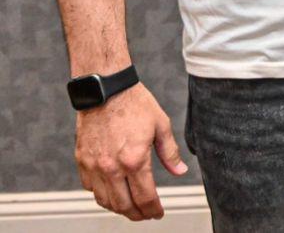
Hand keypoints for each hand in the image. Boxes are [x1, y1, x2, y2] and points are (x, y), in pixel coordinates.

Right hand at [75, 83, 187, 219]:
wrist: (105, 89)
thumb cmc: (134, 103)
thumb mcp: (161, 125)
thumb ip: (170, 152)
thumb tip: (180, 171)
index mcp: (135, 159)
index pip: (145, 197)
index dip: (153, 209)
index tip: (158, 213)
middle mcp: (112, 167)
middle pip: (124, 205)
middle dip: (137, 215)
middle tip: (146, 215)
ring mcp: (94, 166)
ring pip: (105, 201)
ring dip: (119, 208)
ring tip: (131, 207)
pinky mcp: (82, 161)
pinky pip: (90, 188)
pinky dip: (102, 195)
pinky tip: (112, 192)